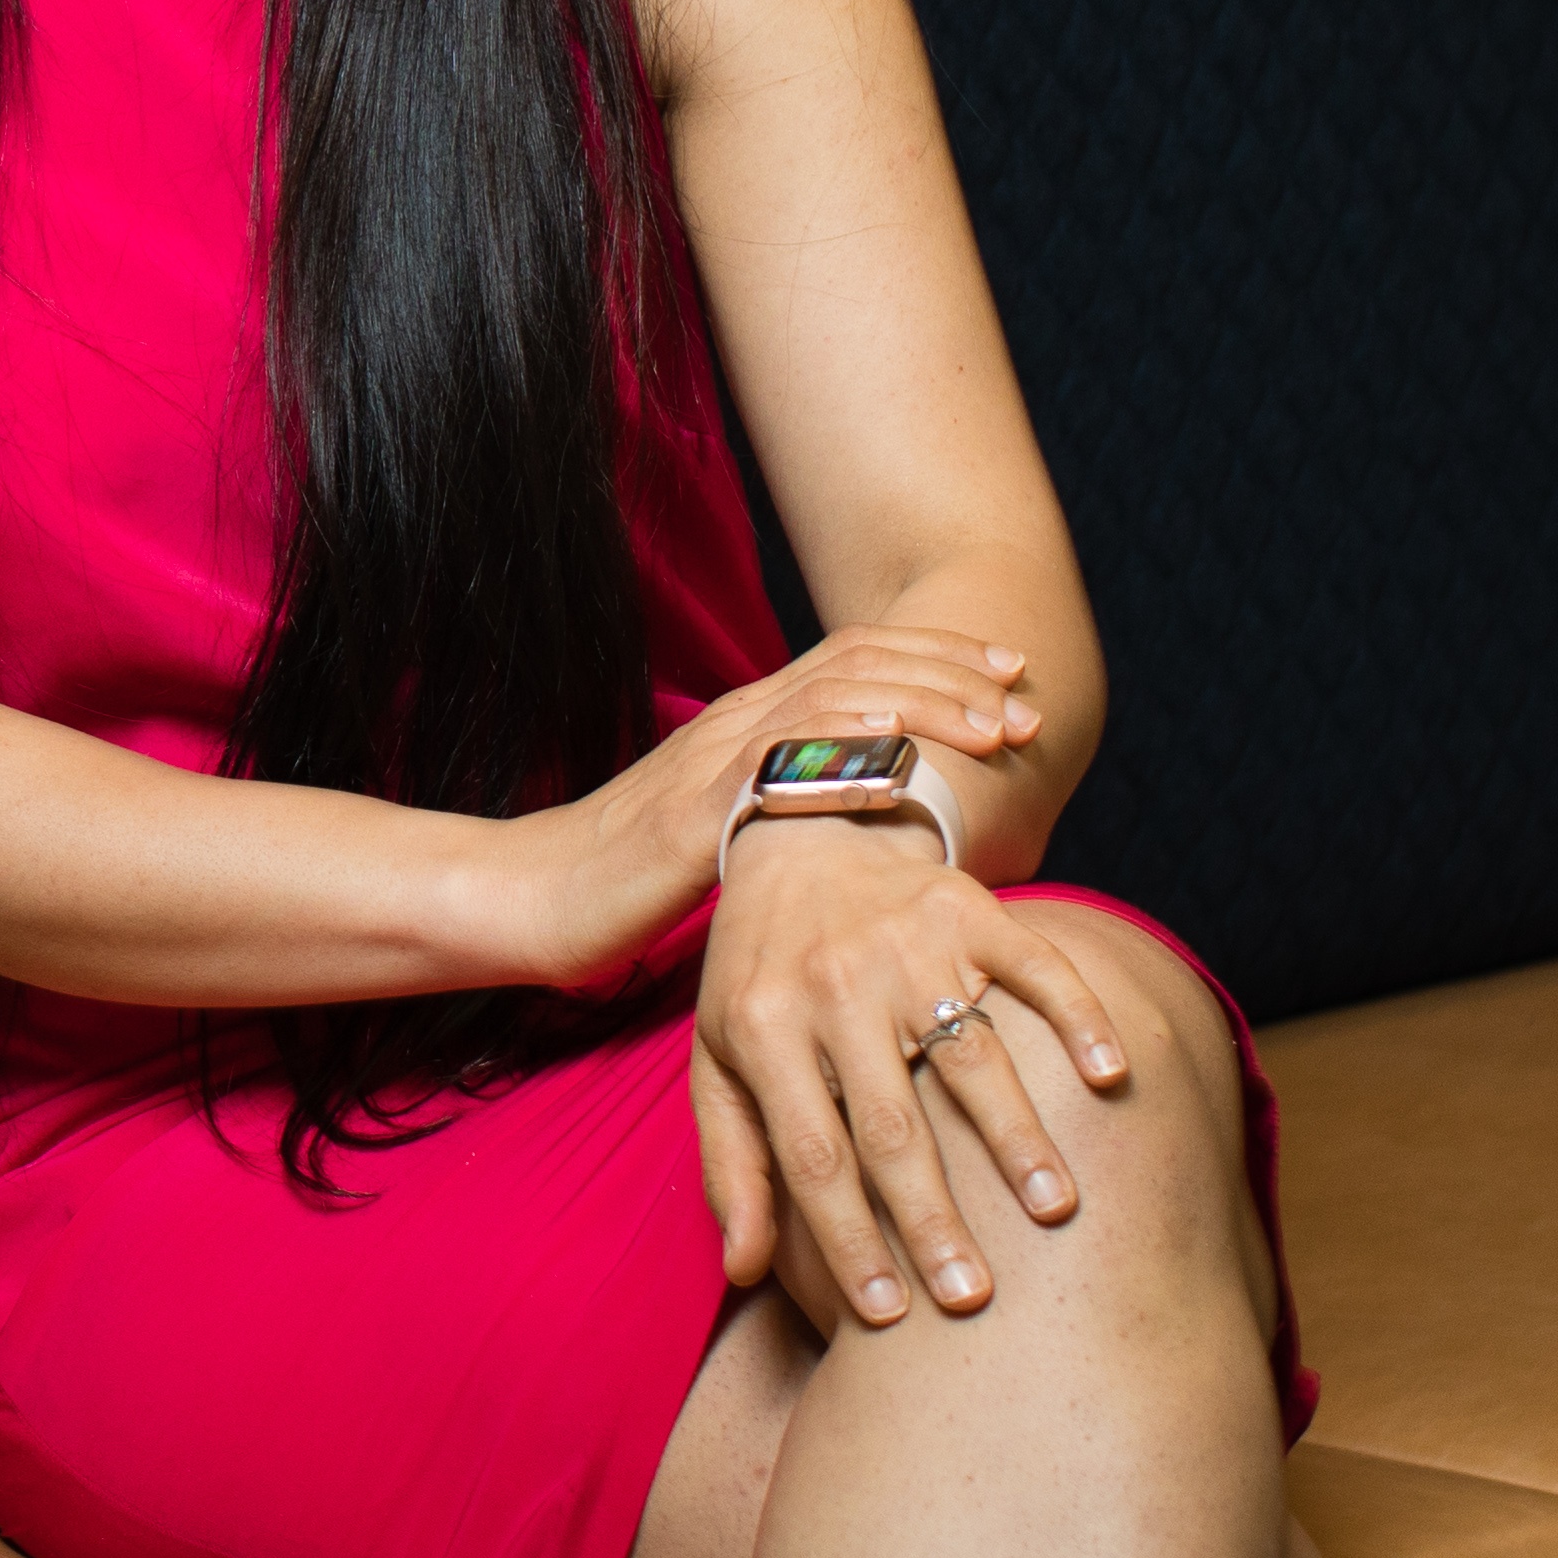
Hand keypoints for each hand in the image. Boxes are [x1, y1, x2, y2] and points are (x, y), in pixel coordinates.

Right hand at [504, 623, 1048, 986]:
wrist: (534, 898)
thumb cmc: (629, 886)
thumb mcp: (729, 840)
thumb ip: (790, 820)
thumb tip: (873, 835)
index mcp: (748, 726)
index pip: (855, 661)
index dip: (938, 660)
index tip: (1010, 679)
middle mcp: (736, 723)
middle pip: (860, 664)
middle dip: (952, 674)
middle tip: (1024, 701)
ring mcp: (716, 757)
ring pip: (835, 698)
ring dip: (926, 705)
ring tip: (993, 727)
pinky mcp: (698, 805)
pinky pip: (781, 757)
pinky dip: (848, 743)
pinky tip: (902, 752)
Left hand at [689, 815, 1132, 1328]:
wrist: (802, 834)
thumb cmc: (759, 971)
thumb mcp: (719, 1057)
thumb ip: (732, 1162)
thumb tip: (743, 1270)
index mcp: (766, 1027)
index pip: (812, 1155)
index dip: (848, 1239)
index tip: (888, 1316)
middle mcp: (835, 984)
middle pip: (893, 1121)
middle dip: (933, 1217)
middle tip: (974, 1299)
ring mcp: (905, 944)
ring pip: (970, 1053)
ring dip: (1015, 1136)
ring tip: (1054, 1211)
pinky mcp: (967, 907)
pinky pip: (1033, 966)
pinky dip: (1077, 1017)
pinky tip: (1110, 1075)